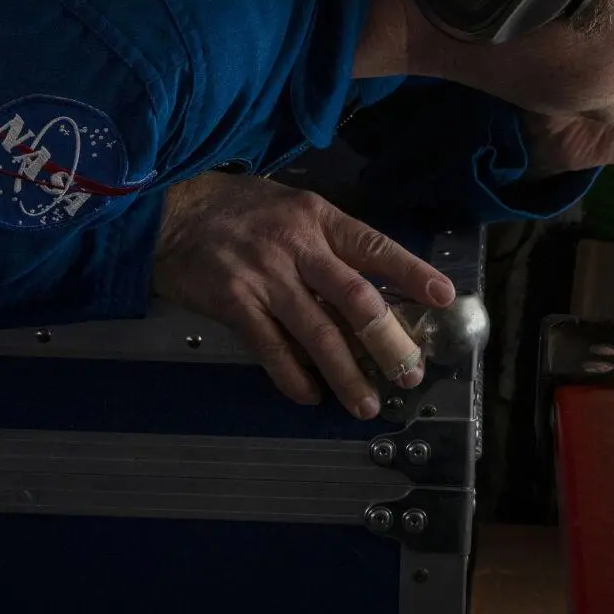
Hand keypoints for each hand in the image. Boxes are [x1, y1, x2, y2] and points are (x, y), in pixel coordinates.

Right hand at [151, 172, 455, 418]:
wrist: (170, 211)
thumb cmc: (239, 210)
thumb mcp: (293, 210)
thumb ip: (330, 245)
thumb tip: (374, 294)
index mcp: (318, 218)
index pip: (374, 247)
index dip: (411, 272)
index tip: (443, 297)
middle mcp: (296, 247)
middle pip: (354, 297)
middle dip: (387, 340)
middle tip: (409, 372)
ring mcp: (264, 277)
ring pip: (317, 333)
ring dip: (347, 373)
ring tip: (367, 403)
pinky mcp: (233, 303)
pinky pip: (271, 348)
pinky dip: (294, 377)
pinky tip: (311, 395)